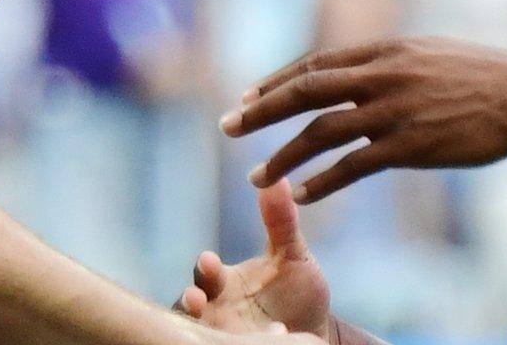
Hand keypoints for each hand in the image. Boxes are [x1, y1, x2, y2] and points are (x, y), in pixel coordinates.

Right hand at [178, 181, 331, 338]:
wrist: (317, 331)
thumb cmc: (297, 291)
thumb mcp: (292, 255)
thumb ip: (281, 221)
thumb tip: (275, 178)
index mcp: (225, 282)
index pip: (205, 273)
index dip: (204, 268)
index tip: (209, 261)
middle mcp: (217, 309)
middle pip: (189, 306)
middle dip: (190, 302)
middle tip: (196, 299)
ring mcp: (224, 332)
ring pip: (201, 331)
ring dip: (208, 330)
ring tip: (226, 333)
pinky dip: (245, 342)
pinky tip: (274, 336)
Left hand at [220, 37, 506, 200]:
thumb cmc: (488, 77)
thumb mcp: (433, 53)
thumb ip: (394, 61)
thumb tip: (367, 69)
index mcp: (388, 48)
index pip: (316, 63)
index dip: (277, 80)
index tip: (249, 96)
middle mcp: (385, 74)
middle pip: (306, 90)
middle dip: (261, 110)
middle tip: (227, 125)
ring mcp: (396, 110)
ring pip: (321, 131)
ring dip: (282, 155)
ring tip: (256, 176)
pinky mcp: (411, 146)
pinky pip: (353, 166)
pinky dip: (323, 182)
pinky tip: (302, 194)